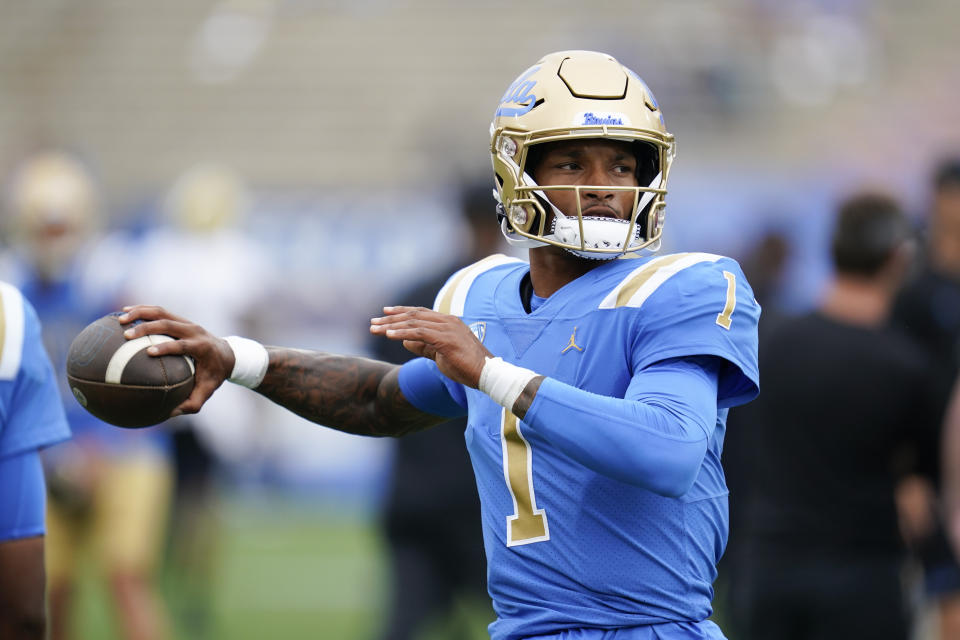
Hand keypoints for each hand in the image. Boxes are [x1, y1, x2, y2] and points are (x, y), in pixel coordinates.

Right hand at [118, 305, 234, 414]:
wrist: (226, 354)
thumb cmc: (213, 375)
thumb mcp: (207, 391)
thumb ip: (191, 403)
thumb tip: (168, 414)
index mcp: (202, 347)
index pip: (184, 345)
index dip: (168, 347)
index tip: (149, 352)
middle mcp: (194, 331)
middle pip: (169, 324)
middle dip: (147, 327)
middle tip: (127, 335)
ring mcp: (187, 323)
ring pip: (162, 312)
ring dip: (140, 313)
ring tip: (120, 319)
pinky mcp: (180, 319)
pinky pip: (159, 311)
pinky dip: (142, 310)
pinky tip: (124, 313)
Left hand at [370, 306, 491, 387]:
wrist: (487, 374)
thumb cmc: (467, 366)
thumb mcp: (440, 355)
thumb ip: (424, 347)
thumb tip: (405, 341)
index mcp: (448, 322)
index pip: (420, 313)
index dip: (401, 312)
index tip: (385, 313)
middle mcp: (447, 321)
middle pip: (413, 315)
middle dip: (391, 318)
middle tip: (373, 322)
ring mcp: (447, 328)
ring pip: (413, 323)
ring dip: (392, 326)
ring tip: (375, 329)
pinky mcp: (446, 339)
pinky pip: (419, 333)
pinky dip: (402, 333)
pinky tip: (389, 335)